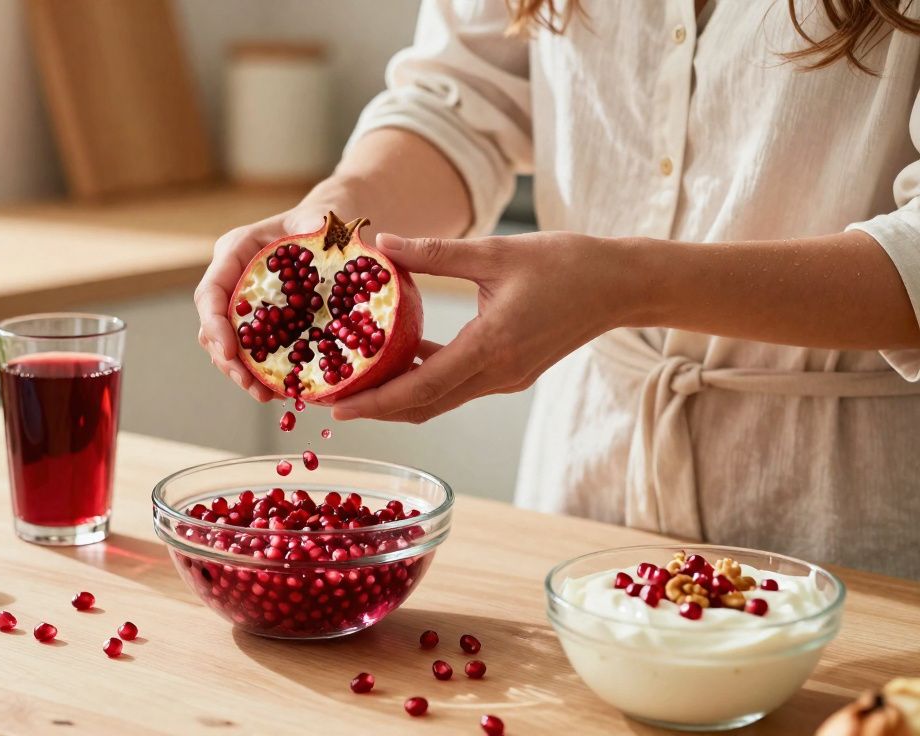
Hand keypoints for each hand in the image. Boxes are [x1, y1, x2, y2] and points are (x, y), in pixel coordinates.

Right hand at [195, 203, 347, 402]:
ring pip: (225, 343)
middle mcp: (231, 277)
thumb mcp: (323, 221)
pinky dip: (259, 371)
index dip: (215, 324)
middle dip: (227, 359)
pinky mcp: (257, 321)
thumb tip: (348, 252)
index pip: (211, 291)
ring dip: (240, 372)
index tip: (230, 351)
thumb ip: (324, 233)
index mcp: (236, 250)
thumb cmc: (323, 221)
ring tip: (265, 394)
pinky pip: (249, 349)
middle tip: (251, 385)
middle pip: (212, 325)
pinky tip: (281, 389)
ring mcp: (241, 302)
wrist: (328, 228)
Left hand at [331, 231, 635, 422]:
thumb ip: (435, 253)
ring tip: (356, 382)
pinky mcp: (511, 372)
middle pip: (424, 406)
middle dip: (376, 408)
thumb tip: (383, 244)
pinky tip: (399, 358)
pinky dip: (425, 380)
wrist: (622, 284)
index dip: (375, 402)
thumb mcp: (496, 252)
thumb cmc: (568, 263)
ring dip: (398, 397)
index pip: (420, 390)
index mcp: (491, 348)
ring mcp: (506, 378)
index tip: (338, 407)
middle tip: (332, 401)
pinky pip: (458, 385)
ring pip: (440, 399)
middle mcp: (497, 374)